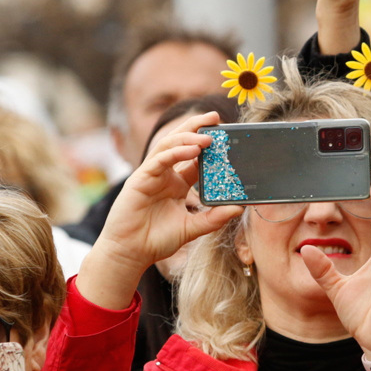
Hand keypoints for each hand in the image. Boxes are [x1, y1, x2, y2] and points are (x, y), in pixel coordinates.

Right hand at [77, 112, 242, 310]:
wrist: (131, 253)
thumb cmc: (157, 240)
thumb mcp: (193, 228)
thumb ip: (214, 218)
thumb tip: (239, 208)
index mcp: (177, 183)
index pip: (195, 158)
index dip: (209, 145)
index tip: (226, 135)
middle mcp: (165, 175)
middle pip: (180, 143)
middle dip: (196, 127)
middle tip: (215, 117)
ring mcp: (151, 175)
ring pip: (168, 146)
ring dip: (188, 137)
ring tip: (207, 136)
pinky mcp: (140, 179)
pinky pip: (159, 160)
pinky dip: (175, 152)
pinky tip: (191, 149)